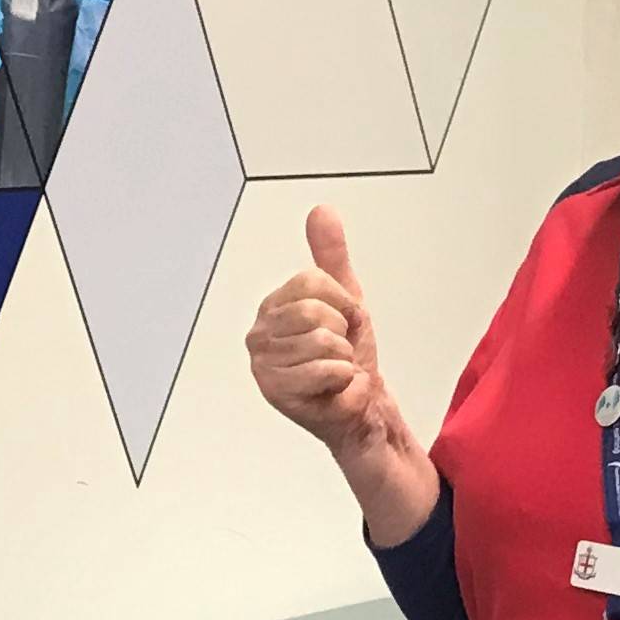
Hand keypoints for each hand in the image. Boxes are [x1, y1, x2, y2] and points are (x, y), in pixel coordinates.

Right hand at [247, 208, 436, 539]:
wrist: (360, 408)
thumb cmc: (348, 360)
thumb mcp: (345, 300)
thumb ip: (331, 256)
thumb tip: (321, 211)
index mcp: (272, 309)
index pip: (311, 282)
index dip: (341, 302)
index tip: (343, 323)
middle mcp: (259, 335)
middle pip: (315, 310)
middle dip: (343, 332)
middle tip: (340, 351)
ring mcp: (264, 364)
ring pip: (322, 339)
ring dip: (344, 358)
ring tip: (337, 372)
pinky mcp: (276, 391)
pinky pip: (326, 367)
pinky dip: (344, 380)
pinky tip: (334, 389)